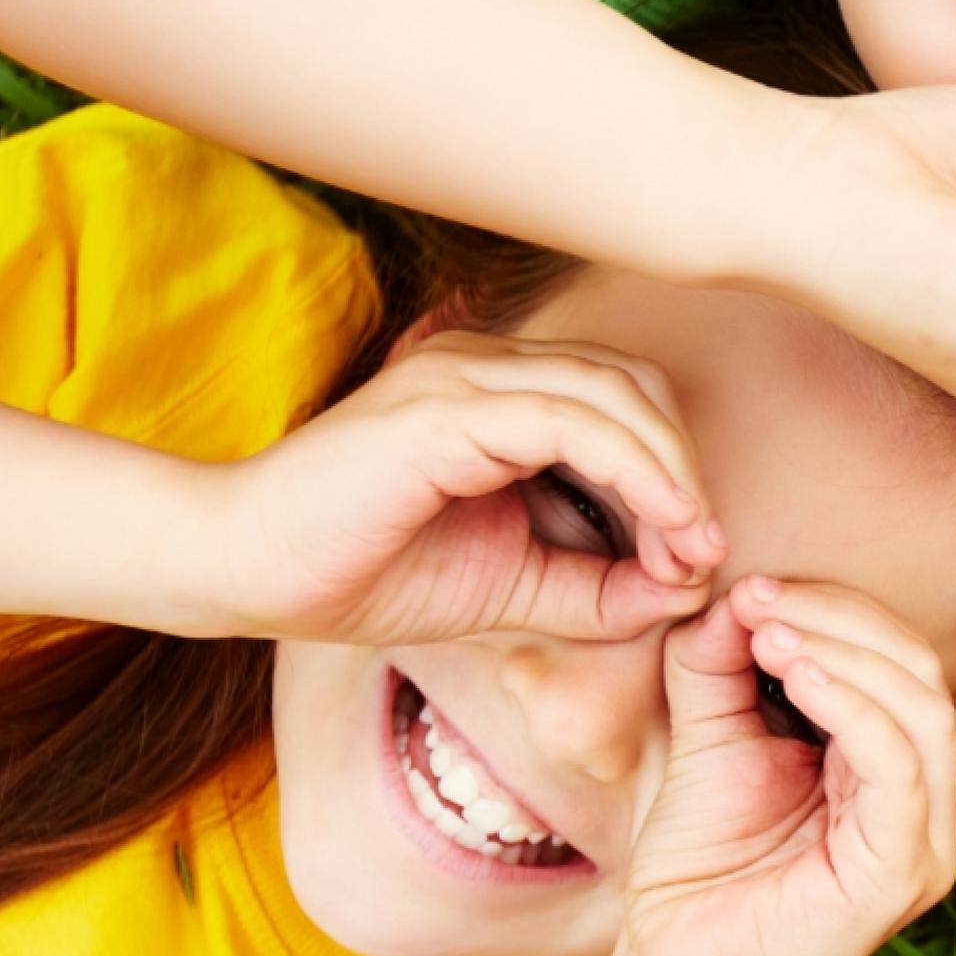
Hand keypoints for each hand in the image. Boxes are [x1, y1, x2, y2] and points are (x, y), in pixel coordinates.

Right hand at [200, 332, 722, 644]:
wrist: (249, 574)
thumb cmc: (366, 575)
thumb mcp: (515, 589)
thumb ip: (599, 589)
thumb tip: (688, 591)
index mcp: (499, 394)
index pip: (625, 403)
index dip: (678, 473)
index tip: (699, 557)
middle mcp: (487, 365)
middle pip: (635, 387)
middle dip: (685, 469)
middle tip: (705, 551)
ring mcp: (464, 375)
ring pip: (614, 394)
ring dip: (672, 472)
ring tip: (695, 544)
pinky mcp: (445, 406)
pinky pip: (569, 420)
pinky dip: (634, 470)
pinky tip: (662, 525)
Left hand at [602, 579, 955, 955]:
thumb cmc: (697, 872)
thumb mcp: (708, 742)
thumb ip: (720, 667)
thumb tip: (735, 594)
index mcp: (890, 770)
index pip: (895, 662)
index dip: (834, 610)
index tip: (752, 588)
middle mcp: (924, 803)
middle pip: (919, 673)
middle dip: (841, 619)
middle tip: (760, 598)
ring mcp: (925, 840)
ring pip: (922, 711)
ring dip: (846, 654)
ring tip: (771, 633)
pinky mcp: (903, 872)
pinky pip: (900, 769)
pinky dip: (855, 708)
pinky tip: (797, 675)